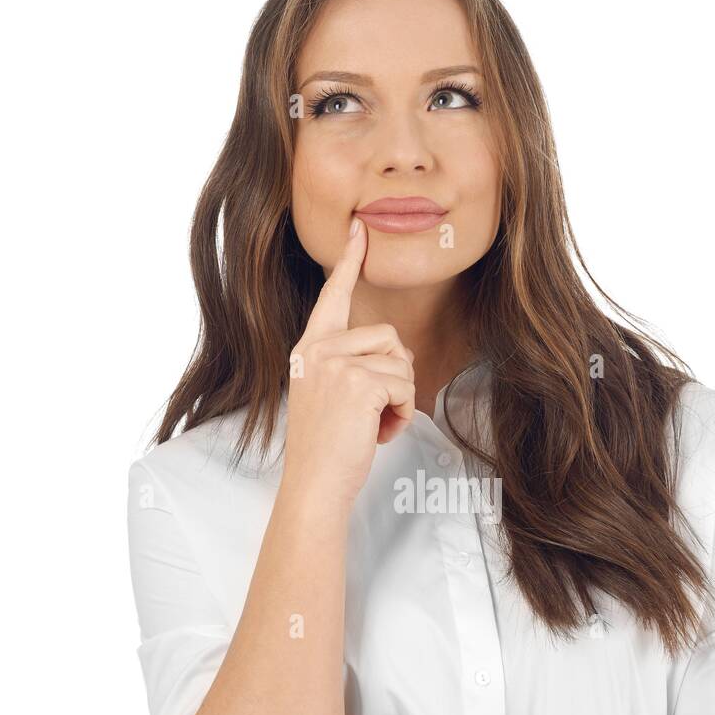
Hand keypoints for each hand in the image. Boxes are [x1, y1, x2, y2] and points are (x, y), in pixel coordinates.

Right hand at [284, 218, 415, 511]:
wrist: (314, 484)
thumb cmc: (327, 449)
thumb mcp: (329, 396)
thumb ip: (349, 366)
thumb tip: (397, 354)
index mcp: (309, 350)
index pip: (333, 297)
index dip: (349, 262)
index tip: (360, 230)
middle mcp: (317, 350)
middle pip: (389, 336)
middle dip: (397, 377)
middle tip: (374, 413)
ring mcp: (336, 364)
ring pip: (402, 362)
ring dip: (401, 399)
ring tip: (374, 425)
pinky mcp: (358, 382)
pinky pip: (406, 385)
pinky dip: (403, 414)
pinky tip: (380, 433)